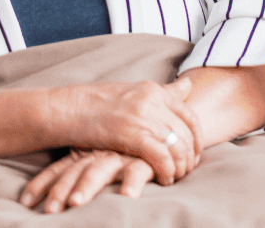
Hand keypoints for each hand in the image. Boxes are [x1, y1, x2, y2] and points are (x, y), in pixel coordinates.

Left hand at [20, 149, 154, 212]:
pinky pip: (138, 173)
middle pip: (74, 173)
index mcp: (85, 154)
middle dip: (60, 190)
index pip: (59, 170)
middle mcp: (99, 155)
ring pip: (99, 172)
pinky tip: (127, 196)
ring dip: (86, 188)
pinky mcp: (144, 160)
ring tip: (75, 204)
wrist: (159, 128)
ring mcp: (120, 157)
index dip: (43, 184)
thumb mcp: (98, 154)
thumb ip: (79, 166)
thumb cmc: (126, 147)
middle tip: (49, 210)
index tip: (27, 202)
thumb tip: (40, 195)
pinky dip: (132, 183)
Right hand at [59, 77, 202, 185]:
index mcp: (154, 90)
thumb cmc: (96, 102)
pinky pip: (161, 156)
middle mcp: (153, 101)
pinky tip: (164, 179)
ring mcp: (143, 117)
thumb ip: (162, 92)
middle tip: (187, 169)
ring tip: (176, 176)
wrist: (67, 109)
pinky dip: (167, 170)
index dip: (197, 137)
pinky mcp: (132, 135)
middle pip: (186, 133)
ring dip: (181, 166)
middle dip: (191, 155)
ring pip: (178, 146)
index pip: (190, 115)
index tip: (195, 152)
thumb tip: (189, 85)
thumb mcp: (133, 90)